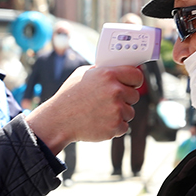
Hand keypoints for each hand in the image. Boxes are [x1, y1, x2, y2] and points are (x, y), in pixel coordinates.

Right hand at [25, 65, 141, 151]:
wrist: (59, 120)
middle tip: (109, 102)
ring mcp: (116, 109)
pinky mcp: (115, 126)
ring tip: (101, 113)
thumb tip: (117, 69)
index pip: (137, 75)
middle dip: (125, 99)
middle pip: (135, 95)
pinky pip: (124, 126)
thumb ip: (102, 71)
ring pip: (130, 112)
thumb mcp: (83, 74)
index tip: (132, 85)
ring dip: (120, 114)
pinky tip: (100, 122)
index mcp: (108, 75)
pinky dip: (114, 127)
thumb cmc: (69, 97)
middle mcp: (114, 90)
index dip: (134, 81)